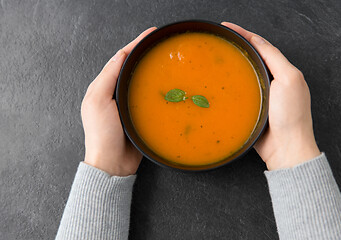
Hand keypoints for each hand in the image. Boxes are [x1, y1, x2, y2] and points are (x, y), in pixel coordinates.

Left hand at [81, 27, 156, 175]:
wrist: (113, 163)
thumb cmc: (102, 135)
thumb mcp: (98, 101)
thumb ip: (108, 78)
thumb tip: (120, 55)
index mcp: (102, 87)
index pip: (119, 59)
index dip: (134, 45)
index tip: (148, 35)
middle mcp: (115, 93)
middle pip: (131, 68)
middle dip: (144, 54)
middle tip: (159, 44)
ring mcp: (127, 105)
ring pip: (141, 81)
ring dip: (151, 70)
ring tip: (164, 60)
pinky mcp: (139, 115)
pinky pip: (148, 97)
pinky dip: (157, 88)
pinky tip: (167, 85)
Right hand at [222, 22, 319, 170]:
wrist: (286, 147)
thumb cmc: (291, 116)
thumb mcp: (289, 80)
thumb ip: (274, 59)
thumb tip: (258, 42)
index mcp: (283, 71)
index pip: (262, 46)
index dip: (245, 34)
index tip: (228, 28)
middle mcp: (272, 81)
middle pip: (251, 58)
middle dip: (236, 47)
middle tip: (219, 41)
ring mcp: (261, 95)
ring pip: (243, 75)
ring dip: (230, 66)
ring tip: (215, 59)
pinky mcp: (251, 108)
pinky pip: (237, 93)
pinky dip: (227, 86)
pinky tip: (217, 85)